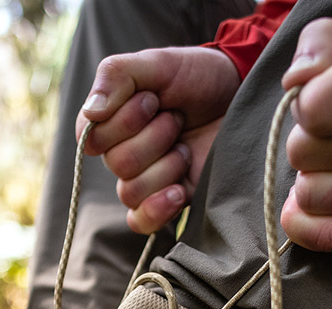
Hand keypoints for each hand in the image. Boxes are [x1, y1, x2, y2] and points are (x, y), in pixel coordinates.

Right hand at [76, 47, 240, 233]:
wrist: (240, 95)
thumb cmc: (197, 76)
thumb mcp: (156, 63)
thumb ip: (116, 76)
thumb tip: (91, 112)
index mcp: (112, 122)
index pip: (91, 138)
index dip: (122, 122)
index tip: (152, 99)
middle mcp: (123, 153)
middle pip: (117, 164)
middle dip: (154, 138)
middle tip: (177, 118)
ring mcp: (147, 179)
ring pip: (131, 192)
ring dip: (165, 166)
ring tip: (185, 147)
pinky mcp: (170, 199)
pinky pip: (141, 222)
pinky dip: (155, 210)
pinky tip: (178, 192)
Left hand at [281, 19, 331, 251]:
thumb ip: (321, 43)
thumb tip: (296, 84)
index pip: (314, 109)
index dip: (305, 101)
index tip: (324, 94)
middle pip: (306, 153)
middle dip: (306, 138)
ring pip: (313, 195)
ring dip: (311, 175)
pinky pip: (331, 237)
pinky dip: (307, 223)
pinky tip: (307, 203)